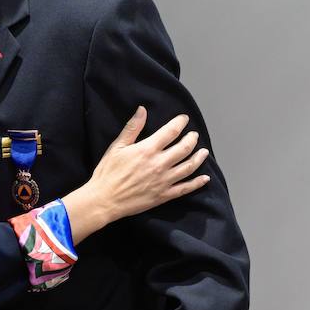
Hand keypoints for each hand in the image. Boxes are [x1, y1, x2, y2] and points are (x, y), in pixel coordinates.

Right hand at [87, 108, 209, 224]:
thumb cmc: (108, 172)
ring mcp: (164, 180)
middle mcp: (159, 164)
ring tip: (204, 152)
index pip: (171, 131)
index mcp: (148, 149)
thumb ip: (132, 128)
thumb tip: (142, 109)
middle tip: (194, 134)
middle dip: (191, 139)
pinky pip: (185, 188)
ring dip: (199, 158)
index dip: (180, 123)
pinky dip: (197, 183)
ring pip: (188, 167)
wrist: (104, 200)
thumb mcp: (117, 146)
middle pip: (184, 148)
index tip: (184, 119)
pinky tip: (205, 178)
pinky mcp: (164, 195)